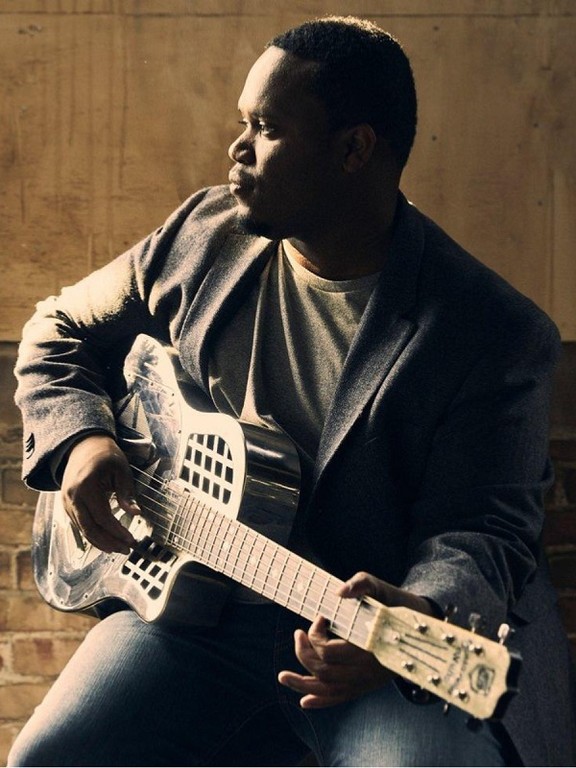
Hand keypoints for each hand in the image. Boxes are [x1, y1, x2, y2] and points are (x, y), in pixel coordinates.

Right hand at [61, 434, 140, 553]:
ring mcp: (67, 502)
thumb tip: (136, 513)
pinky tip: (105, 541)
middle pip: (90, 528)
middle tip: (126, 549)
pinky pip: (79, 525)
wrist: (83, 446)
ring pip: (83, 530)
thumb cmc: (105, 456)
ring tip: (118, 548)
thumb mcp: (121, 470)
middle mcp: (72, 496)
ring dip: (100, 542)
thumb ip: (127, 493)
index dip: (117, 531)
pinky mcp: (67, 505)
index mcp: (86, 485)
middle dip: (109, 542)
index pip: (102, 516)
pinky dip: (92, 535)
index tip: (131, 539)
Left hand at [278, 571, 433, 708]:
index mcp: (368, 646)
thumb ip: (361, 584)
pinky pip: (341, 698)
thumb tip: (338, 592)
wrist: (417, 624)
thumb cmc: (394, 603)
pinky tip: (304, 701)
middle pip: (324, 671)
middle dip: (304, 653)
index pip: (330, 652)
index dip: (316, 635)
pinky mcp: (366, 685)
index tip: (320, 617)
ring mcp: (366, 680)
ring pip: (329, 690)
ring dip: (302, 684)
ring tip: (282, 677)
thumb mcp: (380, 587)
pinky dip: (321, 701)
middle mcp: (367, 669)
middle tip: (299, 633)